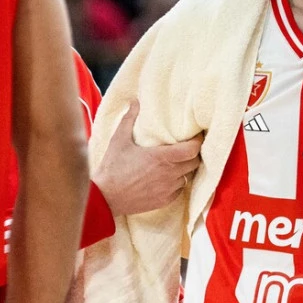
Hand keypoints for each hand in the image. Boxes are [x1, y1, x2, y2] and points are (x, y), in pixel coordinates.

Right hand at [94, 99, 201, 215]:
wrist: (105, 197)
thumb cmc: (112, 168)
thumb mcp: (119, 139)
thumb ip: (129, 119)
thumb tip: (135, 102)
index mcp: (162, 158)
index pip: (193, 149)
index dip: (197, 141)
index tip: (195, 136)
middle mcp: (169, 174)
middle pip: (195, 162)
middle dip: (194, 154)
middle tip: (187, 147)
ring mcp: (168, 189)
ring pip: (188, 176)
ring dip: (186, 169)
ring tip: (178, 161)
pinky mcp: (164, 201)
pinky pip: (180, 190)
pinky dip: (178, 183)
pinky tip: (168, 177)